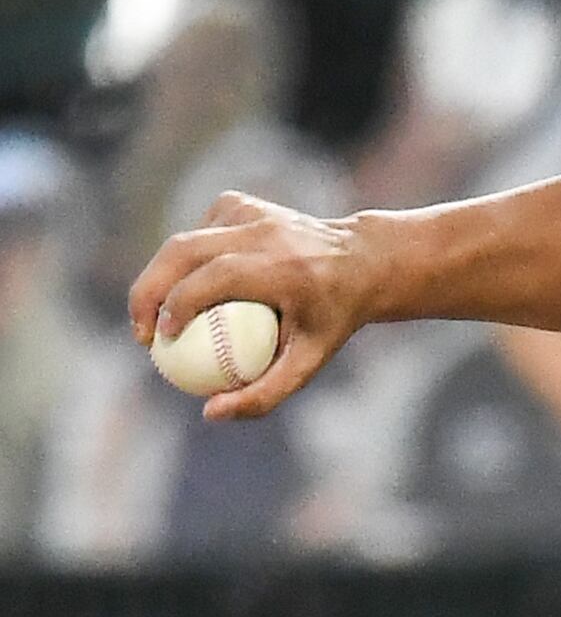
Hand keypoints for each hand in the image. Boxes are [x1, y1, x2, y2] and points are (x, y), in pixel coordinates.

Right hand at [128, 192, 373, 419]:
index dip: (175, 306)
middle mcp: (264, 232)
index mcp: (283, 265)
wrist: (362, 261)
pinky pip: (196, 234)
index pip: (211, 279)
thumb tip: (210, 413)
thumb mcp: (310, 362)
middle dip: (148, 291)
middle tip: (142, 333)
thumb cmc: (334, 319)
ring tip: (154, 318)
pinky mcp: (238, 203)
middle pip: (183, 251)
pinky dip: (183, 261)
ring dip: (160, 277)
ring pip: (183, 241)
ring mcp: (250, 211)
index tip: (160, 341)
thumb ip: (265, 393)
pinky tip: (188, 289)